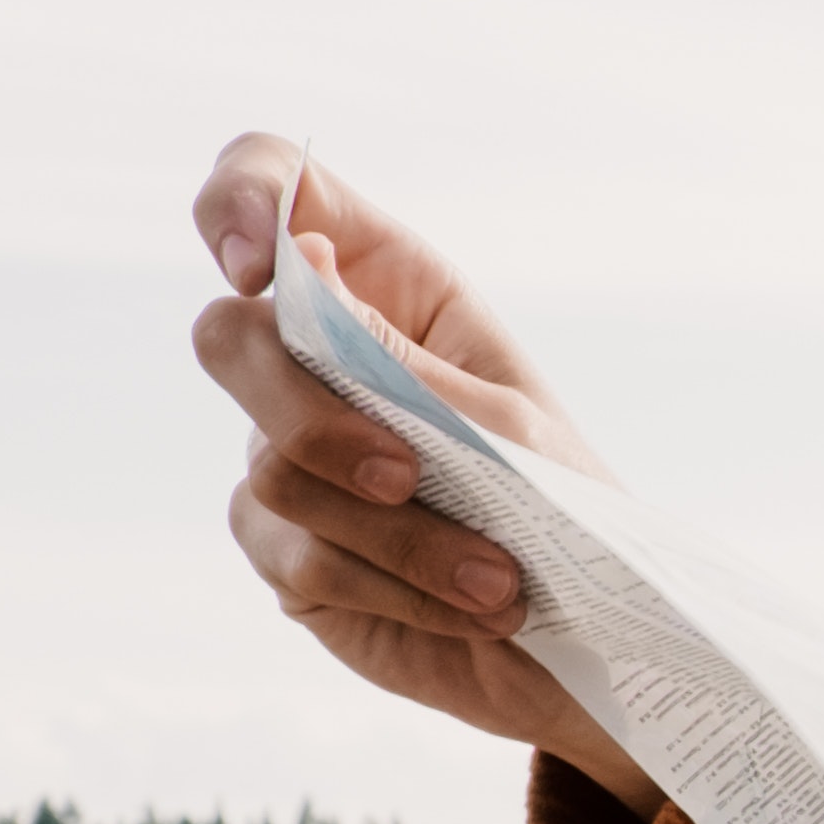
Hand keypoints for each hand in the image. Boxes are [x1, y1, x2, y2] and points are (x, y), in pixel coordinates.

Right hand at [184, 134, 657, 810]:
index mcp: (383, 288)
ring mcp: (286, 452)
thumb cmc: (567, 506)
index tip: (255, 270)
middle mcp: (317, 359)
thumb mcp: (506, 423)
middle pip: (228, 337)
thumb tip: (295, 261)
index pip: (272, 187)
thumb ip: (398, 357)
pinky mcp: (286, 547)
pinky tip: (470, 606)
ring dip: (397, 532)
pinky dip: (396, 583)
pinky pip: (299, 554)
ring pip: (273, 465)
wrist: (595, 637)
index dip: (239, 200)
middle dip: (310, 413)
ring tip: (498, 578)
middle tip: (408, 474)